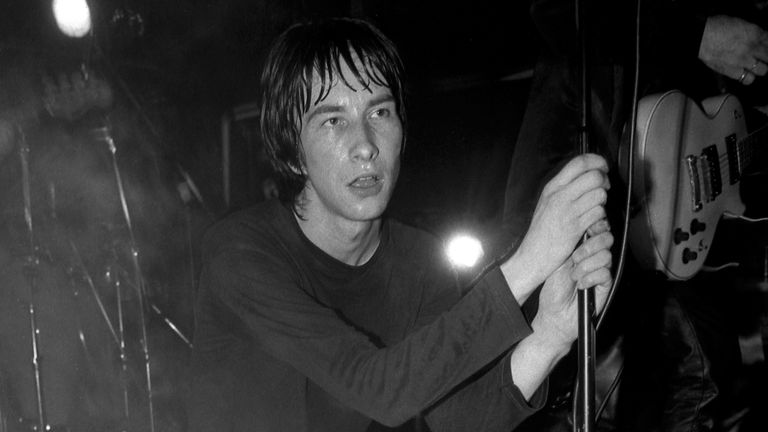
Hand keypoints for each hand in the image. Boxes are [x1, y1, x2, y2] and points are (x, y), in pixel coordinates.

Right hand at [503, 154, 608, 298]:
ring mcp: (568, 211)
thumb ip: (565, 188)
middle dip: (604, 182)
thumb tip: (588, 175)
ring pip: (600, 194)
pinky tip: (592, 223)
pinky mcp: (576, 227)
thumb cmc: (543, 230)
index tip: (603, 168)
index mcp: (552, 187)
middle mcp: (559, 195)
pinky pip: (599, 213)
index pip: (579, 162)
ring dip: (603, 202)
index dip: (597, 161)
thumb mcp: (548, 202)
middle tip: (602, 190)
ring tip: (595, 209)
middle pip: (595, 176)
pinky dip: (601, 218)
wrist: (533, 255)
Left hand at [532, 228, 612, 349]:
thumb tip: (579, 229)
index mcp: (583, 249)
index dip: (595, 226)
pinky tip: (581, 285)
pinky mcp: (606, 286)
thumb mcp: (558, 263)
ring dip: (586, 265)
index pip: (598, 230)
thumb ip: (571, 246)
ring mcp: (601, 271)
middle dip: (589, 246)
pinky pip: (605, 273)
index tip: (585, 230)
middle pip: (607, 239)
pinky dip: (590, 278)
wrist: (555, 314)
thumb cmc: (554, 290)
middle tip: (575, 258)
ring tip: (574, 276)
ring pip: (606, 256)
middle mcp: (594, 259)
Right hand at [699, 15, 767, 84]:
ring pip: (763, 70)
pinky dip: (747, 77)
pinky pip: (748, 79)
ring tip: (754, 66)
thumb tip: (756, 36)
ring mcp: (743, 61)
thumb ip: (750, 31)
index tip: (764, 46)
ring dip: (760, 67)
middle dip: (765, 56)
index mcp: (755, 33)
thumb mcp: (738, 23)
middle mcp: (752, 48)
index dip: (767, 44)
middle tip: (761, 56)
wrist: (701, 36)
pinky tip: (744, 73)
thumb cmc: (715, 26)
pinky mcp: (733, 71)